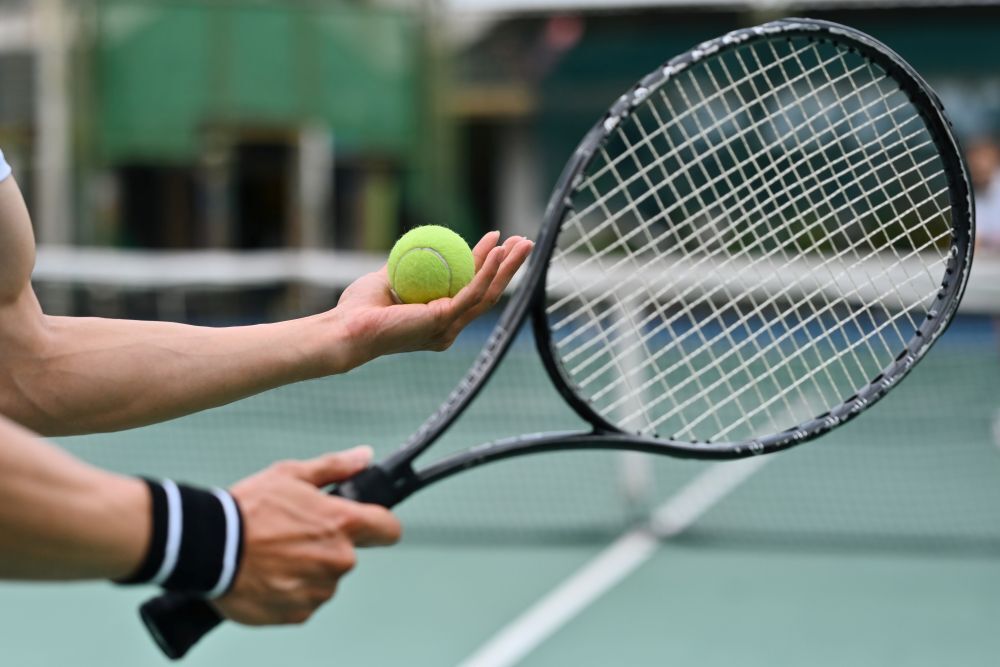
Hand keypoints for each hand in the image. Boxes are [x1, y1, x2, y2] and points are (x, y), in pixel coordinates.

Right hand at [213, 446, 399, 625]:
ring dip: (306, 570)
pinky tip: (267, 576)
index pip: (388, 529)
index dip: (380, 525)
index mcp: (342, 523)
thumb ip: (335, 467)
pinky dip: (288, 592)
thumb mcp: (291, 475)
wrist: (208, 547)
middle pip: (346, 554)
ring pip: (323, 579)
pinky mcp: (299, 613)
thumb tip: (364, 456)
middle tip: (291, 535)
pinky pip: (303, 601)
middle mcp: (338, 559)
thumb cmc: (248, 508)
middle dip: (325, 546)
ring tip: (273, 556)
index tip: (371, 526)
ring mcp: (320, 589)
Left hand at [333, 231, 532, 366]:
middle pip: (488, 293)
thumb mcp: (388, 278)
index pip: (468, 288)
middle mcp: (448, 327)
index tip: (496, 240)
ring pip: (487, 294)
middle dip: (509, 268)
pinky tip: (497, 252)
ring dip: (507, 267)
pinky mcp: (443, 321)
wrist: (347, 328)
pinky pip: (471, 293)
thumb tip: (423, 244)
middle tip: (525, 243)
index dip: (486, 264)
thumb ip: (408, 265)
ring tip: (522, 243)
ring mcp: (448, 327)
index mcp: (438, 319)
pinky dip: (487, 272)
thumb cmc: (359, 308)